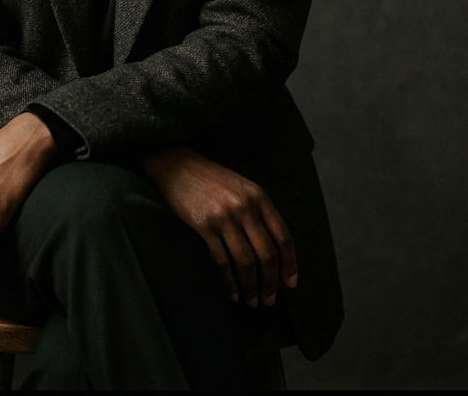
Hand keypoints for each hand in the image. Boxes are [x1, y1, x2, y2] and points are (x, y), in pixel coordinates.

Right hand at [141, 145, 297, 309]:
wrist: (177, 166)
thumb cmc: (212, 179)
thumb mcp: (242, 187)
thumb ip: (259, 211)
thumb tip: (274, 249)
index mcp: (259, 197)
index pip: (283, 236)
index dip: (290, 264)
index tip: (290, 284)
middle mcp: (245, 207)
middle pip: (266, 253)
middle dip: (271, 282)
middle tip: (269, 300)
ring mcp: (224, 216)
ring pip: (246, 261)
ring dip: (251, 287)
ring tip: (251, 301)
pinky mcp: (204, 226)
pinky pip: (222, 261)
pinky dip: (229, 281)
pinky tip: (232, 292)